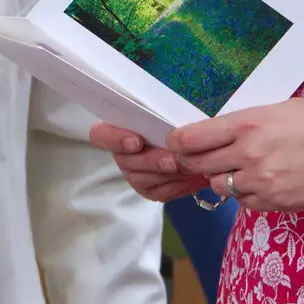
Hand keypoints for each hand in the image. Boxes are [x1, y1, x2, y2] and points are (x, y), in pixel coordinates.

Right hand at [88, 121, 207, 202]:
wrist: (203, 145)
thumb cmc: (184, 122)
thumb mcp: (174, 111)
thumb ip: (165, 115)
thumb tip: (171, 123)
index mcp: (121, 126)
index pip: (100, 134)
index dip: (114, 139)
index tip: (137, 141)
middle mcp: (122, 153)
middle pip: (125, 161)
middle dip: (150, 160)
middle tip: (173, 159)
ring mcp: (134, 173)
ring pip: (141, 179)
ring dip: (165, 174)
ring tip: (187, 167)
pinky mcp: (149, 190)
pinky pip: (158, 192)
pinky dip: (175, 185)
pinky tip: (189, 177)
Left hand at [168, 99, 303, 212]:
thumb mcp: (280, 109)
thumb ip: (246, 122)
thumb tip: (217, 130)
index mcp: (249, 124)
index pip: (193, 138)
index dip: (178, 142)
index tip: (175, 142)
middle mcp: (250, 154)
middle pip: (199, 165)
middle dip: (195, 161)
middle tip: (198, 156)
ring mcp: (261, 182)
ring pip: (220, 186)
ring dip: (223, 178)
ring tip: (242, 165)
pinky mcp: (274, 203)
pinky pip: (244, 202)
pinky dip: (246, 193)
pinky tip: (264, 179)